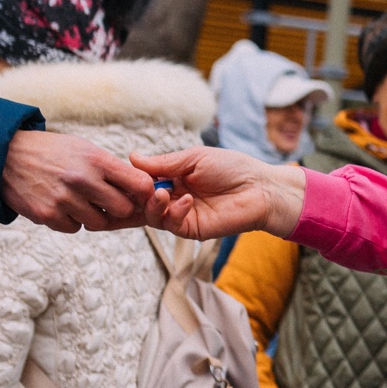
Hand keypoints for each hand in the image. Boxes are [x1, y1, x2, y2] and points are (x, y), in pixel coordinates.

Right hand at [3, 130, 154, 232]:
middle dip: (118, 207)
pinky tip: (60, 204)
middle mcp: (83, 180)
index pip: (140, 185)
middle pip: (123, 209)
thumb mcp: (84, 149)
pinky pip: (74, 228)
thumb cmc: (52, 152)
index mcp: (97, 160)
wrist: (4, 156)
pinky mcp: (47, 215)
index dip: (143, 193)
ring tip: (79, 199)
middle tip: (106, 200)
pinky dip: (71, 221)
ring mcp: (64, 199)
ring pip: (99, 223)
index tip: (137, 194)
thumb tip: (144, 190)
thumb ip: (112, 169)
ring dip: (93, 215)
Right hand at [134, 148, 305, 240]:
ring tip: (162, 194)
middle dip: (137, 194)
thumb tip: (131, 157)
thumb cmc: (233, 168)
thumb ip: (164, 162)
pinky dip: (174, 212)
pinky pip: (172, 224)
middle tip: (139, 186)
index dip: (133, 178)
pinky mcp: (192, 229)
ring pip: (152, 215)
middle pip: (142, 201)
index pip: (143, 181)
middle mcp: (174, 197)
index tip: (125, 172)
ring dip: (153, 204)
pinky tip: (185, 200)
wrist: (261, 188)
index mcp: (173, 178)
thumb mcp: (194, 158)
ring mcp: (182, 215)